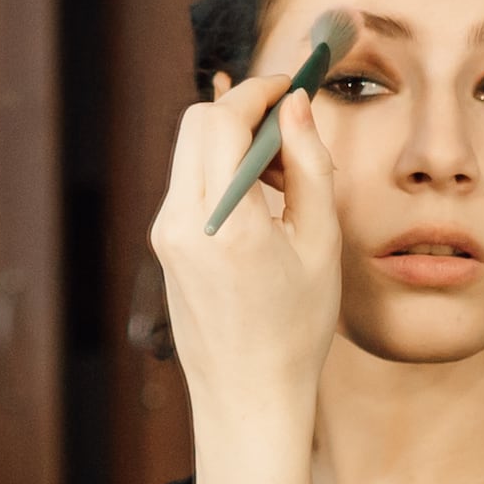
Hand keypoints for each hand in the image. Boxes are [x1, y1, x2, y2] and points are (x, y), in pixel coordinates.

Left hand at [150, 50, 342, 483]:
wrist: (247, 398)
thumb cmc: (294, 330)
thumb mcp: (320, 243)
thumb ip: (309, 166)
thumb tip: (297, 107)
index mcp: (223, 222)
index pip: (223, 119)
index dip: (259, 90)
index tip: (293, 84)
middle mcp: (180, 222)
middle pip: (195, 123)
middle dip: (241, 109)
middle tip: (289, 125)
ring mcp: (164, 234)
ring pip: (188, 151)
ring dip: (232, 142)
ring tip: (283, 177)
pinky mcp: (163, 246)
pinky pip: (187, 184)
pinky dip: (220, 173)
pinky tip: (261, 206)